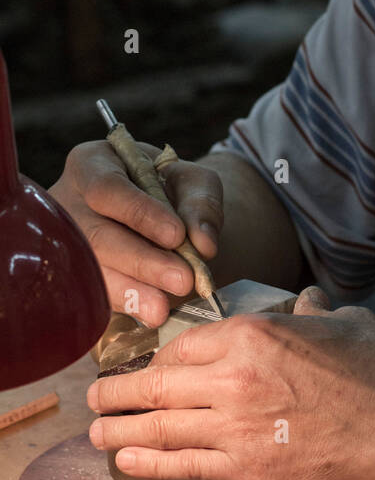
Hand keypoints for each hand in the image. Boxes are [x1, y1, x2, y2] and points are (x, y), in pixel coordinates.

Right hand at [50, 141, 223, 324]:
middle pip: (96, 235)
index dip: (140, 213)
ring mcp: (65, 242)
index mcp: (92, 164)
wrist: (158, 215)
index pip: (108, 188)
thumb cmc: (170, 189)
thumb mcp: (192, 181)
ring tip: (162, 308)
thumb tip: (204, 244)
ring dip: (130, 291)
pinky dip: (123, 305)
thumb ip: (202, 203)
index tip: (176, 235)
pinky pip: (92, 294)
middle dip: (141, 261)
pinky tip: (147, 314)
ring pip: (91, 270)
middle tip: (182, 280)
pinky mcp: (73, 275)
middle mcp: (69, 202)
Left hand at [86, 286, 374, 479]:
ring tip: (96, 432)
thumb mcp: (341, 321)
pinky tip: (125, 462)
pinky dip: (147, 464)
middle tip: (95, 397)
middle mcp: (232, 376)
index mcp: (251, 333)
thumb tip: (307, 301)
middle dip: (116, 392)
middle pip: (155, 385)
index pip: (182, 344)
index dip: (157, 358)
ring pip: (157, 428)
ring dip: (118, 430)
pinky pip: (182, 466)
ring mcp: (235, 426)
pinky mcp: (247, 468)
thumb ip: (311, 311)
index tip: (144, 367)